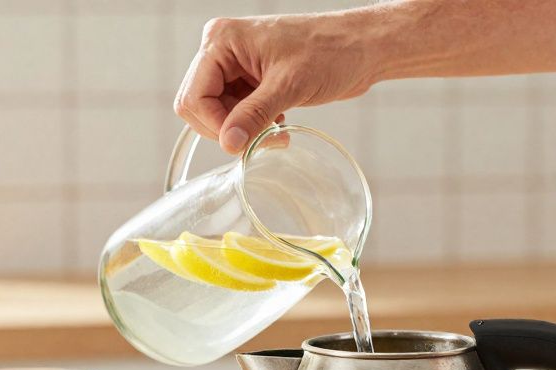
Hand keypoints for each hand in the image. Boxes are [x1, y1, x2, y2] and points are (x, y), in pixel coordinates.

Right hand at [174, 13, 379, 153]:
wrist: (362, 48)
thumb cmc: (330, 51)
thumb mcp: (289, 86)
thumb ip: (254, 115)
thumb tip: (228, 143)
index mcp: (222, 40)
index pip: (194, 96)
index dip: (216, 125)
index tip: (245, 141)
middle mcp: (222, 50)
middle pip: (200, 106)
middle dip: (229, 129)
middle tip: (264, 139)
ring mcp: (236, 66)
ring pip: (218, 113)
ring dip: (243, 129)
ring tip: (277, 131)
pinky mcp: (250, 79)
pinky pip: (236, 112)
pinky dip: (253, 124)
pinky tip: (278, 121)